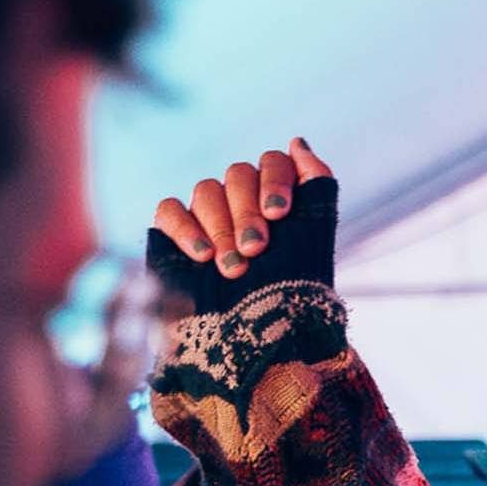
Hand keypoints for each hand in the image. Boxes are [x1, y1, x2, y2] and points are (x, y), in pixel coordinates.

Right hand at [149, 138, 336, 308]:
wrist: (260, 343)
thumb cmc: (292, 294)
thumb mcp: (316, 239)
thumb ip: (315, 185)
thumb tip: (297, 142)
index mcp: (277, 197)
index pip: (273, 162)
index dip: (275, 181)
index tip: (280, 215)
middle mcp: (242, 201)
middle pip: (237, 175)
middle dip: (247, 213)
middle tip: (256, 250)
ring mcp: (208, 215)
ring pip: (206, 190)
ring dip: (221, 226)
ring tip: (233, 267)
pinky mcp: (176, 234)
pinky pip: (170, 209)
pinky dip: (185, 228)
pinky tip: (202, 256)